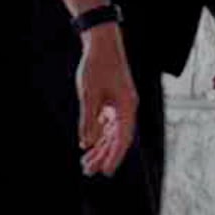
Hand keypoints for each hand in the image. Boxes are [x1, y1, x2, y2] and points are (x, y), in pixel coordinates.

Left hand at [76, 25, 137, 176]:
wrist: (102, 43)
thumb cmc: (97, 66)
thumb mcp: (88, 94)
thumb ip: (88, 120)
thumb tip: (86, 143)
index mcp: (128, 108)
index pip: (122, 140)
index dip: (114, 157)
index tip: (105, 172)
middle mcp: (128, 108)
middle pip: (117, 139)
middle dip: (104, 156)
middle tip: (89, 171)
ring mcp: (122, 104)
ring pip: (112, 132)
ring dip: (100, 147)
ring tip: (86, 162)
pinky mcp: (114, 100)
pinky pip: (109, 123)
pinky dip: (99, 133)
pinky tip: (89, 144)